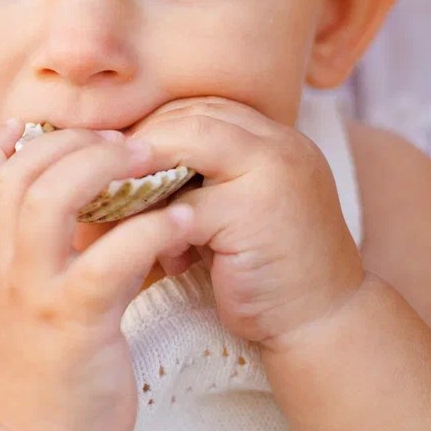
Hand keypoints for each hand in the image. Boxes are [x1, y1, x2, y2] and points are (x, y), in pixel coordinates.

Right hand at [0, 121, 196, 430]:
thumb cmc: (42, 364)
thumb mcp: (26, 296)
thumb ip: (40, 247)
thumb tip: (72, 197)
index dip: (4, 140)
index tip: (39, 125)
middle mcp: (4, 266)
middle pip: (17, 173)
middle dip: (71, 142)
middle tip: (123, 141)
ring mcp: (33, 292)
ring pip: (46, 201)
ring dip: (101, 169)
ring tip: (149, 161)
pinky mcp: (73, 323)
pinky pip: (109, 261)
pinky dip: (150, 231)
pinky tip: (184, 221)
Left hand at [128, 97, 365, 348]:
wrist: (324, 322)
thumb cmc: (263, 266)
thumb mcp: (231, 207)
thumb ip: (195, 175)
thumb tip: (114, 160)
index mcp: (273, 137)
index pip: (199, 107)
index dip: (153, 129)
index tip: (118, 163)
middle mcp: (279, 144)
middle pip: (188, 117)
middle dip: (140, 149)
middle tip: (106, 184)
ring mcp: (272, 173)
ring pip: (184, 146)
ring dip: (144, 180)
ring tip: (119, 212)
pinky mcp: (255, 213)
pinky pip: (184, 207)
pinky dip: (160, 227)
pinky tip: (159, 255)